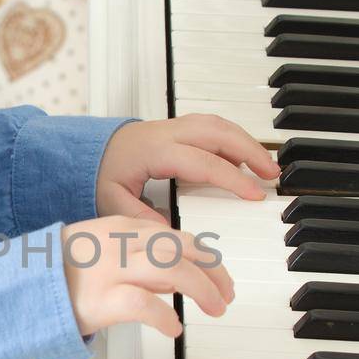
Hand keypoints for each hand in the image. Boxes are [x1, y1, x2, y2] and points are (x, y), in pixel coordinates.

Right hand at [60, 215, 233, 339]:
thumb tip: (173, 278)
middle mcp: (120, 243)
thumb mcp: (101, 249)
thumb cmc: (59, 272)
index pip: (177, 235)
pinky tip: (174, 328)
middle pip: (183, 248)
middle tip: (226, 294)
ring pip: (172, 269)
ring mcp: (112, 270)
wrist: (20, 285)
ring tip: (214, 308)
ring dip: (202, 288)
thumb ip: (137, 257)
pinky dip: (165, 316)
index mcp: (122, 227)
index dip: (205, 256)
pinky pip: (144, 304)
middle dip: (213, 270)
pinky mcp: (102, 299)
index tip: (218, 273)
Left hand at [95, 115, 279, 226]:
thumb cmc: (99, 175)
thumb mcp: (111, 201)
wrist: (86, 151)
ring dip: (246, 141)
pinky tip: (244, 157)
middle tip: (272, 174)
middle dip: (250, 150)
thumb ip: (140, 217)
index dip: (232, 178)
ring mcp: (174, 127)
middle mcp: (168, 133)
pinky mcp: (178, 128)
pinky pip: (212, 127)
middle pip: (219, 132)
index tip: (254, 194)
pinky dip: (233, 138)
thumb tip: (170, 232)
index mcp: (155, 150)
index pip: (203, 162)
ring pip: (219, 125)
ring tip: (266, 165)